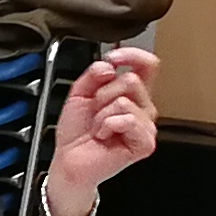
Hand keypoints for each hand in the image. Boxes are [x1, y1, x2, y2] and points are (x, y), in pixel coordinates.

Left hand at [47, 47, 160, 203]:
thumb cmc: (76, 132)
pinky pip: (126, 119)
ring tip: (99, 128)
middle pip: (131, 80)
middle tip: (95, 112)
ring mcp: (145, 126)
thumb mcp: (79, 93)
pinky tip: (104, 136)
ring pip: (125, 101)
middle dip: (103, 94)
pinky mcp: (145, 143)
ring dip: (102, 114)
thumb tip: (109, 66)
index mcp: (131, 93)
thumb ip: (93, 74)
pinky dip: (107, 126)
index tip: (113, 58)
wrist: (69, 160)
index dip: (132, 55)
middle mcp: (142, 108)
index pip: (147, 65)